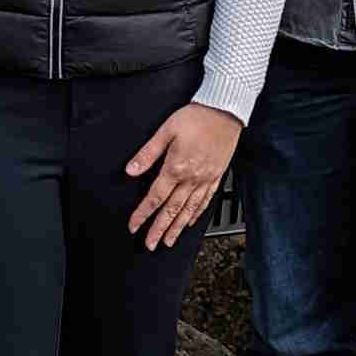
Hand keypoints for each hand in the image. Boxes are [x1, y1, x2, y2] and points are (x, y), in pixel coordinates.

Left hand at [124, 102, 242, 250]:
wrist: (225, 111)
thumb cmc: (196, 117)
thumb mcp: (165, 131)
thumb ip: (147, 154)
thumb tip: (131, 170)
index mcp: (176, 168)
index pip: (155, 198)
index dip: (143, 214)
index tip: (134, 226)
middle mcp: (191, 178)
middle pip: (172, 210)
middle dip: (159, 229)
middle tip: (150, 245)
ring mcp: (205, 179)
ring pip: (189, 210)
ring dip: (177, 228)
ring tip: (168, 241)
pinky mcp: (216, 176)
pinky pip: (205, 201)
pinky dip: (196, 214)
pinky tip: (190, 221)